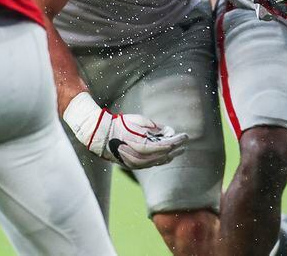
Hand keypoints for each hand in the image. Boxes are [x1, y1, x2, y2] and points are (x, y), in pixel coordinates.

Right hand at [63, 93, 188, 168]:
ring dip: (169, 156)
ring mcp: (136, 163)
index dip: (177, 141)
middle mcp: (140, 157)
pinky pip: (150, 165)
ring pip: (158, 162)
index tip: (185, 136)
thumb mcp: (139, 121)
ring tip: (177, 151)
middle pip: (164, 155)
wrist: (101, 135)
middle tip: (184, 144)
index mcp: (142, 145)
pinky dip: (159, 160)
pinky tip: (165, 157)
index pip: (166, 145)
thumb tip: (169, 131)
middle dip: (175, 149)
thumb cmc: (120, 124)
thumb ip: (156, 127)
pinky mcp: (132, 165)